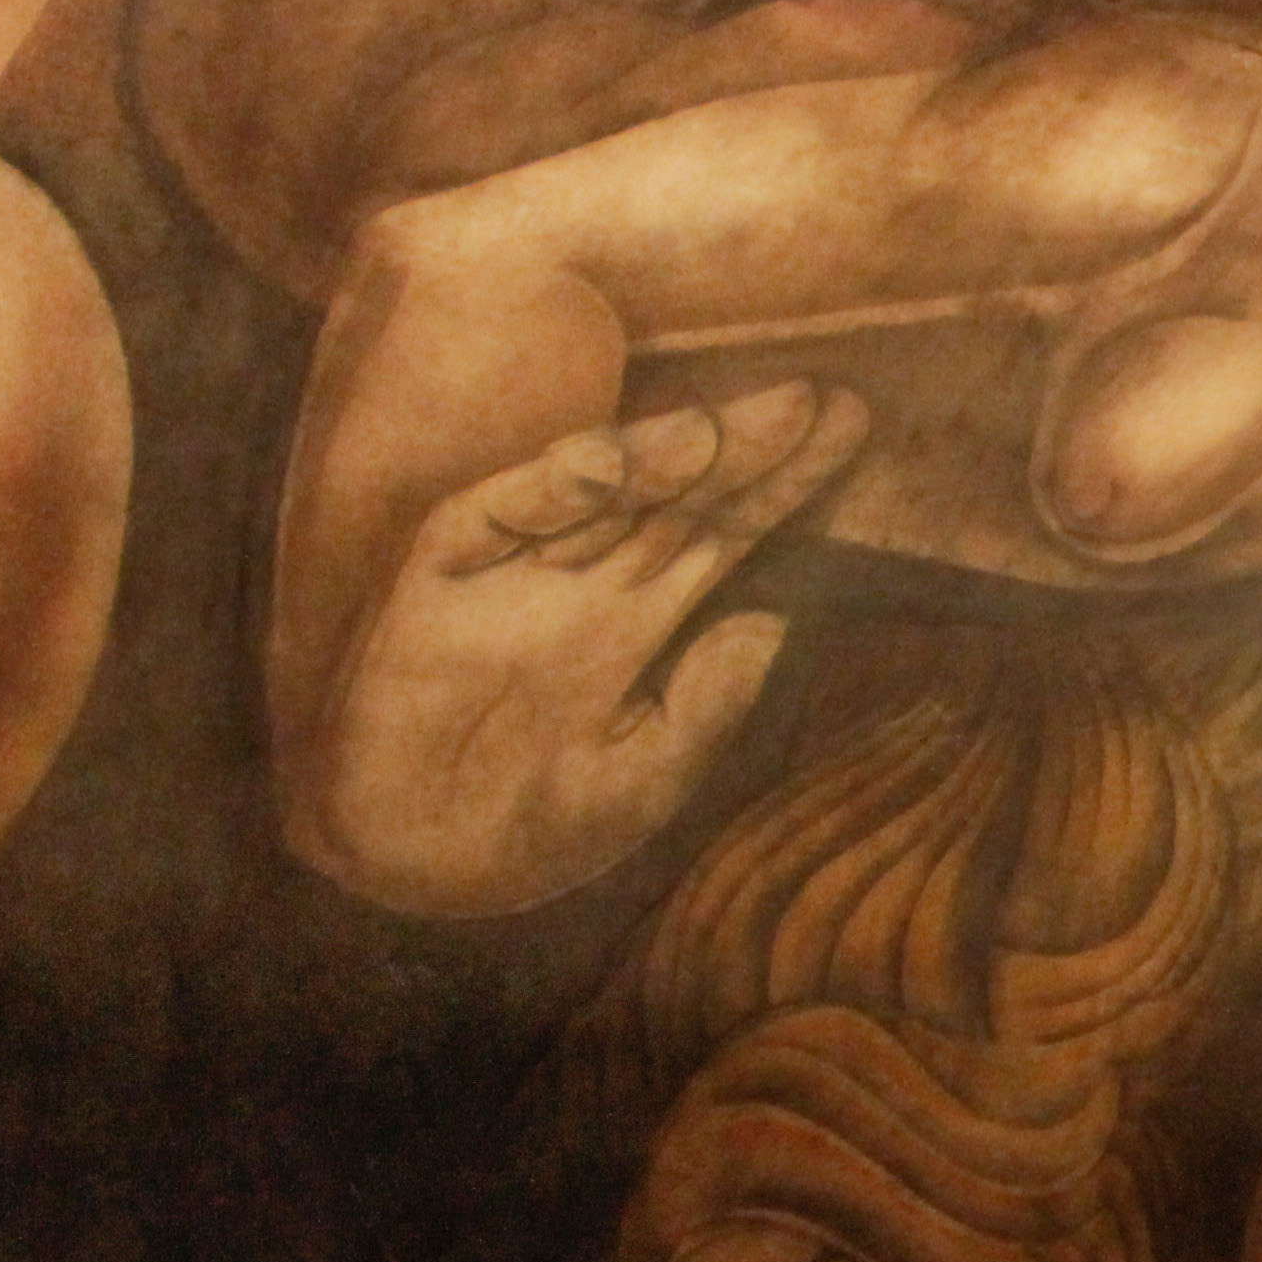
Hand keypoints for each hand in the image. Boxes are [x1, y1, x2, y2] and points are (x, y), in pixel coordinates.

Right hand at [302, 378, 865, 915]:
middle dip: (745, 450)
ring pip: (599, 491)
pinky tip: (608, 465)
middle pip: (680, 497)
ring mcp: (515, 568)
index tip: (851, 434)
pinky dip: (548, 488)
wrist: (410, 860)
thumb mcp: (642, 778)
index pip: (731, 534)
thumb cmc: (535, 823)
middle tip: (817, 401)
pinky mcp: (440, 571)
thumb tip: (772, 620)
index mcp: (644, 620)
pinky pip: (497, 512)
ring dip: (658, 455)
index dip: (786, 485)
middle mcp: (589, 579)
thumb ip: (704, 705)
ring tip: (723, 430)